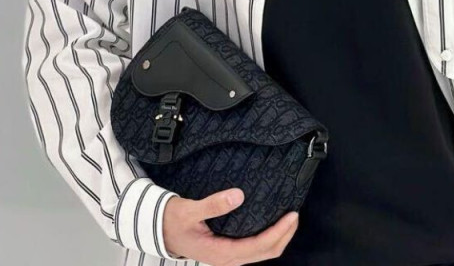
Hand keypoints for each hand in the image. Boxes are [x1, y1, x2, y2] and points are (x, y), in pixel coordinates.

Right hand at [162, 186, 298, 264]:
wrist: (157, 230)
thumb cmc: (172, 220)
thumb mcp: (189, 210)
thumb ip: (213, 204)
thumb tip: (239, 195)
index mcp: (220, 252)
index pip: (258, 246)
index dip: (278, 233)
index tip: (292, 215)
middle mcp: (227, 258)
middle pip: (265, 253)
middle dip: (284, 236)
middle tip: (296, 215)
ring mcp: (228, 255)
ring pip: (261, 253)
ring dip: (278, 238)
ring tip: (289, 218)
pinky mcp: (227, 249)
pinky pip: (253, 248)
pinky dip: (268, 238)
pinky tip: (272, 223)